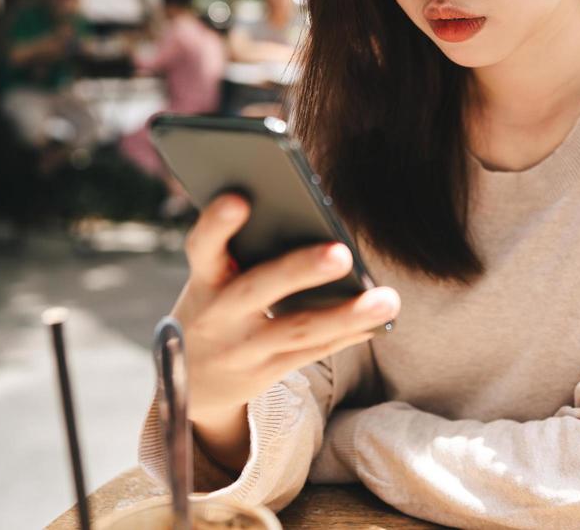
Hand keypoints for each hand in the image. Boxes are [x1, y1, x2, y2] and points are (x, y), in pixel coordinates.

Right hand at [172, 193, 399, 434]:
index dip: (217, 224)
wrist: (192, 380)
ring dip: (346, 315)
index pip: (203, 246)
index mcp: (204, 278)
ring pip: (298, 329)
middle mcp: (219, 314)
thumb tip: (309, 216)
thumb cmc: (216, 303)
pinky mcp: (266, 372)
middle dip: (300, 270)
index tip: (239, 198)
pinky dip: (347, 334)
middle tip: (341, 253)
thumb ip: (244, 250)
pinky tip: (378, 321)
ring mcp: (243, 348)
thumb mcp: (213, 278)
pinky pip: (313, 351)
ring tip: (388, 300)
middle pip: (259, 289)